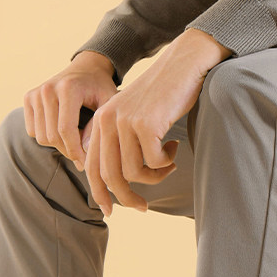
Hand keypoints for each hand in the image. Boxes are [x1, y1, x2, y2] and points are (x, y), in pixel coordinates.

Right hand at [24, 50, 117, 170]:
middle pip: (52, 136)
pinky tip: (62, 129)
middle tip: (83, 154)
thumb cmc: (100, 89)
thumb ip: (97, 128)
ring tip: (75, 139)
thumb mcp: (108, 105)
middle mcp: (47, 89)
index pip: (65, 130)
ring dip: (58, 145)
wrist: (86, 68)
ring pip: (41, 137)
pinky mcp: (28, 98)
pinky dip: (47, 136)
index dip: (75, 151)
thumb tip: (84, 154)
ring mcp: (35, 93)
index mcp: (68, 89)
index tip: (86, 163)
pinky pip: (32, 131)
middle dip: (68, 150)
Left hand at [82, 28, 231, 215]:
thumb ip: (121, 145)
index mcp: (101, 121)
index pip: (92, 168)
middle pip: (112, 176)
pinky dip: (166, 162)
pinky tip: (174, 146)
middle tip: (143, 208)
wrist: (184, 65)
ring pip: (135, 173)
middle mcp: (108, 120)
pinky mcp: (146, 123)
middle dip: (128, 198)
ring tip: (167, 164)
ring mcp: (126, 122)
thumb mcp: (134, 119)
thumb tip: (119, 184)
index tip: (110, 212)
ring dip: (155, 176)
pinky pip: (155, 161)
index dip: (100, 194)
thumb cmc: (162, 96)